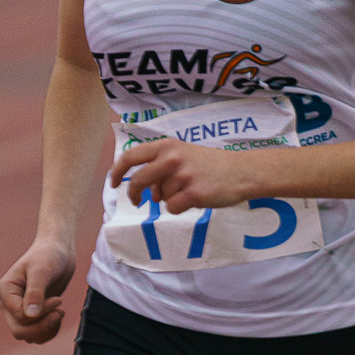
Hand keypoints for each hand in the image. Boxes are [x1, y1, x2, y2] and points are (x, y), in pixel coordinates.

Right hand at [0, 237, 73, 342]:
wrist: (58, 252)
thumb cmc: (48, 256)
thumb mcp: (42, 271)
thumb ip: (35, 292)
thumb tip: (30, 316)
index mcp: (4, 291)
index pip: (19, 317)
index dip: (41, 313)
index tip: (58, 299)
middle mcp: (7, 304)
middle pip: (19, 331)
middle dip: (43, 326)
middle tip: (60, 312)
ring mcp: (17, 311)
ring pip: (28, 336)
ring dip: (47, 330)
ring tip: (60, 312)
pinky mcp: (30, 316)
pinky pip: (36, 336)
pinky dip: (49, 331)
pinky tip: (59, 315)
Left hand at [110, 139, 262, 212]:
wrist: (241, 172)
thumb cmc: (211, 165)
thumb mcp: (184, 154)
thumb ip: (162, 167)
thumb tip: (149, 192)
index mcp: (167, 145)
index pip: (131, 155)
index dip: (117, 170)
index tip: (113, 182)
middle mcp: (172, 158)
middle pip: (138, 180)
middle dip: (133, 193)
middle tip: (136, 201)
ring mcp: (182, 176)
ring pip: (160, 197)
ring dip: (170, 198)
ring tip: (190, 190)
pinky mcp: (193, 194)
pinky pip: (172, 208)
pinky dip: (180, 208)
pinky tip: (195, 199)